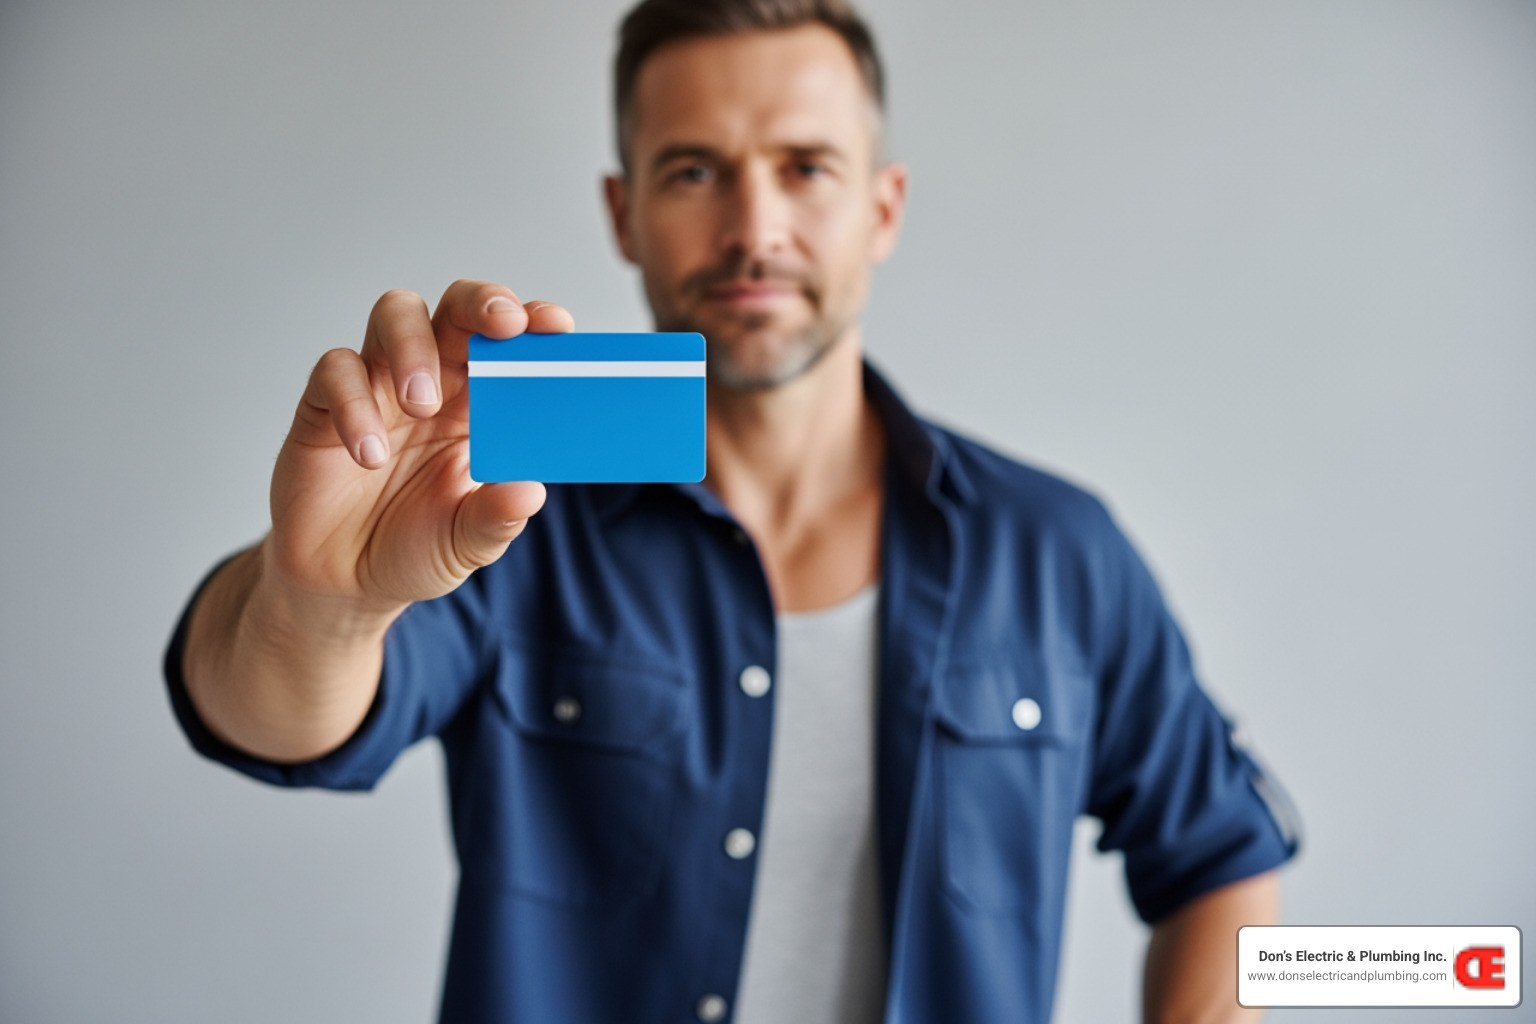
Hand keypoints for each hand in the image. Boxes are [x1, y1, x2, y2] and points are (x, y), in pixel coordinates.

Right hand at [266, 280, 571, 613]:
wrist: (344, 585)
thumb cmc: (415, 548)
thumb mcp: (466, 542)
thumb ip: (496, 518)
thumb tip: (529, 493)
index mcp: (479, 404)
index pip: (509, 345)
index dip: (533, 322)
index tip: (557, 327)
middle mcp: (433, 380)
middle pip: (456, 308)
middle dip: (482, 304)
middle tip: (503, 325)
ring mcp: (378, 386)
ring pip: (395, 315)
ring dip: (415, 346)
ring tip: (421, 405)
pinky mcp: (323, 405)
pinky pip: (335, 372)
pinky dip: (354, 404)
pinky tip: (371, 455)